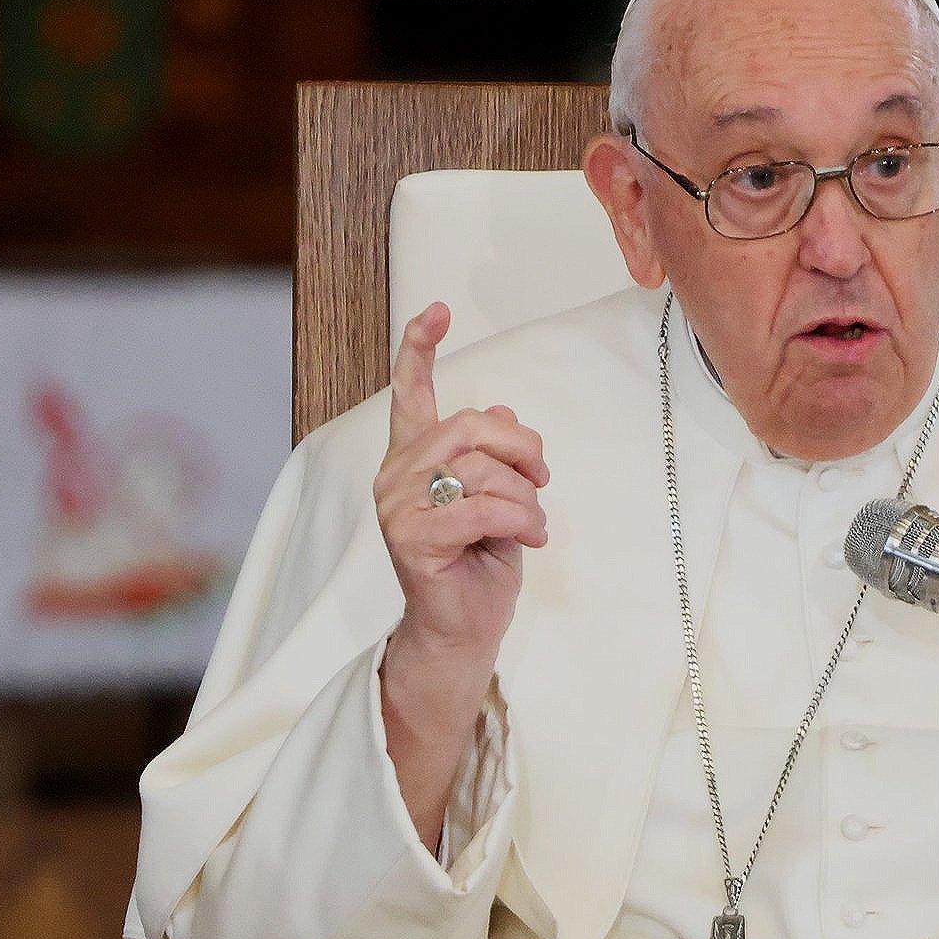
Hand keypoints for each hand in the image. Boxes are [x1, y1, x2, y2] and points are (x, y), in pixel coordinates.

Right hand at [373, 301, 549, 717]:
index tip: (436, 310)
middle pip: (467, 426)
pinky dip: (522, 521)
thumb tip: (502, 411)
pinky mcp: (412, 539)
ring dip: (525, 495)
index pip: (410, 393)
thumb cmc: (480, 564)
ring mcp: (397, 507)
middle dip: (520, 448)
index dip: (419, 348)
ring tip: (533, 523)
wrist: (465, 629)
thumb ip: (493, 456)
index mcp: (413, 458)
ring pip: (480, 468)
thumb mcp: (499, 498)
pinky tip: (530, 539)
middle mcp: (395, 475)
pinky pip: (484, 507)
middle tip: (543, 477)